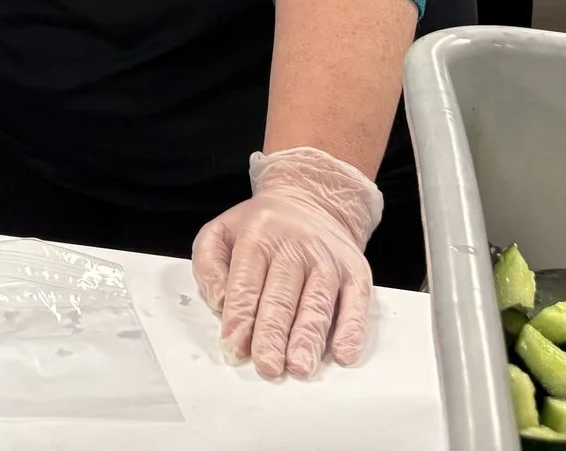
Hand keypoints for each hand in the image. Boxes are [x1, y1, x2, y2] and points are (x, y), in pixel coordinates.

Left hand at [191, 146, 382, 379]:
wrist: (313, 200)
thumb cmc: (263, 228)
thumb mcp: (222, 231)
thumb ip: (208, 263)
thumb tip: (219, 302)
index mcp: (258, 235)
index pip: (247, 281)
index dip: (241, 317)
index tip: (234, 347)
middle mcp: (295, 246)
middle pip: (282, 296)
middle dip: (273, 333)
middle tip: (267, 365)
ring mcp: (329, 259)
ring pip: (318, 302)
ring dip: (308, 337)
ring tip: (299, 366)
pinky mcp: (356, 272)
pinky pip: (356, 303)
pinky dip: (351, 330)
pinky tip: (343, 354)